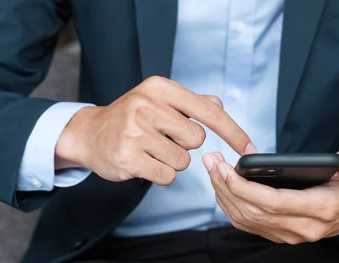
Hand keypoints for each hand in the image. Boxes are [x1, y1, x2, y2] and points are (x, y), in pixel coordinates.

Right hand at [56, 76, 253, 184]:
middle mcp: (146, 105)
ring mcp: (135, 132)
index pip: (208, 110)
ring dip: (172, 161)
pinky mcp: (127, 157)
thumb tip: (220, 106)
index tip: (249, 147)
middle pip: (197, 139)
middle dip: (185, 145)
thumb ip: (191, 102)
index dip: (233, 131)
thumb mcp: (158, 99)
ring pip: (183, 160)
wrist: (89, 133)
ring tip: (150, 149)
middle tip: (163, 138)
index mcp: (159, 88)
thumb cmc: (130, 117)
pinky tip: (143, 161)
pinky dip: (160, 174)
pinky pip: (167, 176)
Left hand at [202, 148, 338, 243]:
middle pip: (252, 211)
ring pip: (246, 219)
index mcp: (320, 210)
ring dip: (223, 194)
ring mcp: (289, 234)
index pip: (273, 203)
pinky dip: (230, 204)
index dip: (244, 187)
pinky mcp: (279, 233)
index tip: (224, 168)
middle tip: (212, 160)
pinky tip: (221, 184)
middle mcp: (302, 228)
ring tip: (212, 167)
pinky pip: (247, 223)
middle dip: (226, 186)